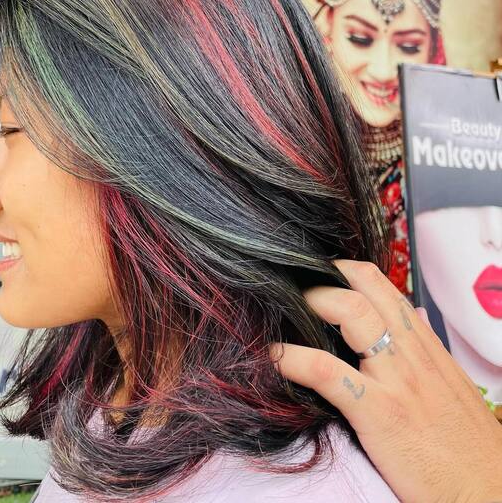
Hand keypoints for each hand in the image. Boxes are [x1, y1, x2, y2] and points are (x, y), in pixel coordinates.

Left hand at [269, 259, 501, 502]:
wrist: (489, 495)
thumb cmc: (466, 444)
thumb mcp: (449, 385)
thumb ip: (422, 350)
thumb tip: (406, 319)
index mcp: (424, 344)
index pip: (381, 286)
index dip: (344, 270)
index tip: (316, 275)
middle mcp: (410, 351)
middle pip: (363, 286)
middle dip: (322, 276)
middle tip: (291, 287)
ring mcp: (396, 379)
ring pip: (350, 312)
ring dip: (308, 302)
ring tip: (279, 309)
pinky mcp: (379, 412)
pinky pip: (326, 372)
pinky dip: (292, 358)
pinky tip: (272, 356)